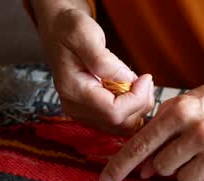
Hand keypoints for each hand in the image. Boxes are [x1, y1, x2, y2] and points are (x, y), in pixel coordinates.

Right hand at [32, 0, 153, 134]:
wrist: (58, 32)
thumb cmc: (70, 30)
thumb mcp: (85, 35)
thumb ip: (104, 61)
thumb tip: (126, 80)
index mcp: (73, 91)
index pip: (113, 112)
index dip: (136, 99)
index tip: (145, 78)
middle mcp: (76, 108)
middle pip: (119, 124)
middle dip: (140, 104)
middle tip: (145, 81)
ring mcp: (83, 113)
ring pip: (121, 126)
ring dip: (137, 108)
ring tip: (139, 84)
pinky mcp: (91, 112)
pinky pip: (117, 121)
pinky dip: (131, 109)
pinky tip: (132, 90)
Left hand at [100, 77, 203, 180]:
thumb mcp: (190, 103)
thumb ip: (162, 131)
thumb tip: (143, 168)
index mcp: (181, 110)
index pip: (141, 144)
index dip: (120, 166)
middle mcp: (199, 129)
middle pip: (162, 168)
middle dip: (168, 163)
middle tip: (188, 148)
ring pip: (185, 180)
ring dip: (191, 171)